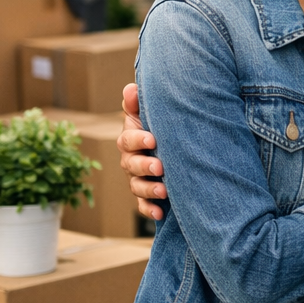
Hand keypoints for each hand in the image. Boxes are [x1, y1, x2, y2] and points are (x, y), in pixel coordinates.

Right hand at [117, 82, 167, 220]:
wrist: (176, 147)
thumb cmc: (162, 126)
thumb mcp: (152, 113)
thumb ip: (138, 103)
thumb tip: (131, 88)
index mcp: (131, 139)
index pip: (128, 140)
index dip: (138, 139)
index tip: (153, 139)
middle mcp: (131, 160)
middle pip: (131, 165)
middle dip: (144, 166)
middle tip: (160, 167)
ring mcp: (138, 179)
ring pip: (137, 186)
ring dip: (149, 190)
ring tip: (164, 191)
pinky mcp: (147, 197)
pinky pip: (143, 206)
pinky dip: (149, 210)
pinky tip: (160, 213)